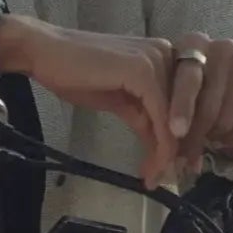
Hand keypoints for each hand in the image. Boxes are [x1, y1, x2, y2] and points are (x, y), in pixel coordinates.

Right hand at [2, 19, 181, 186]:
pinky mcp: (143, 71)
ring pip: (177, 117)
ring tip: (157, 178)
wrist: (44, 54)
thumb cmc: (76, 74)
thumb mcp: (119, 101)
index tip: (176, 168)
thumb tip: (162, 144)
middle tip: (170, 178)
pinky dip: (160, 145)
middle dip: (181, 149)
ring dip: (169, 154)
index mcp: (164, 57)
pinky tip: (152, 165)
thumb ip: (143, 116)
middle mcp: (168, 54)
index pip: (187, 103)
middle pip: (189, 110)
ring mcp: (157, 60)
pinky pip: (160, 116)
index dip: (185, 138)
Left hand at [167, 35, 232, 171]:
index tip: (176, 133)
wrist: (231, 73)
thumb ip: (167, 113)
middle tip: (189, 154)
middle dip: (197, 137)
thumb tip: (170, 159)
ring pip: (227, 118)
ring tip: (209, 138)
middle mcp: (221, 46)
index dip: (182, 108)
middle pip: (209, 106)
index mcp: (191, 43)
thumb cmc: (193, 85)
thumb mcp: (174, 89)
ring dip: (215, 138)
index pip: (188, 80)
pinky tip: (227, 138)